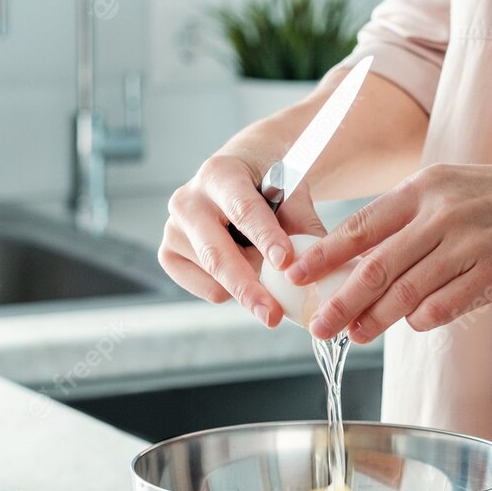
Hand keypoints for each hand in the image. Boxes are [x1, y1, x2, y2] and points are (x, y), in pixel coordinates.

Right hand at [159, 152, 325, 325]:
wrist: (241, 177)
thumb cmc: (271, 186)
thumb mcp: (294, 194)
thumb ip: (305, 227)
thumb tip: (322, 270)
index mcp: (220, 174)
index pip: (244, 210)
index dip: (265, 238)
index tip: (285, 263)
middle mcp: (188, 200)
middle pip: (216, 253)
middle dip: (248, 287)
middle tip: (272, 316)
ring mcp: (173, 228)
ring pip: (212, 274)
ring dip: (246, 287)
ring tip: (269, 276)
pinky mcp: (169, 254)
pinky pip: (203, 287)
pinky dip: (230, 290)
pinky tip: (245, 271)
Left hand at [287, 157, 491, 342]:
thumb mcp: (461, 190)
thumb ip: (418, 221)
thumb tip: (372, 261)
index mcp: (428, 187)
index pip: (362, 225)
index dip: (325, 256)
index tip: (296, 277)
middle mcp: (444, 211)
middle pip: (375, 265)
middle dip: (339, 300)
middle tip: (316, 326)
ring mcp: (471, 242)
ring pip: (407, 290)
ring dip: (376, 319)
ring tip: (354, 335)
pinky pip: (449, 303)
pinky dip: (426, 318)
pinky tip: (414, 325)